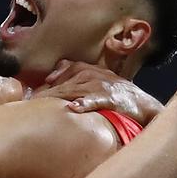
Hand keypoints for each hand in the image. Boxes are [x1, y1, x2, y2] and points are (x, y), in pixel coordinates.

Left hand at [33, 60, 162, 125]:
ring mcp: (102, 87)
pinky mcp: (111, 100)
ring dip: (59, 96)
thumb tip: (52, 83)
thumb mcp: (98, 82)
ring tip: (44, 104)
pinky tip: (74, 108)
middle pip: (66, 81)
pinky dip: (85, 104)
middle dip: (48, 91)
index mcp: (90, 70)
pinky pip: (95, 100)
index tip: (37, 89)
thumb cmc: (118, 96)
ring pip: (75, 89)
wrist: (144, 106)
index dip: (51, 78)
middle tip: (32, 102)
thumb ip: (77, 80)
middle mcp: (94, 75)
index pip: (66, 69)